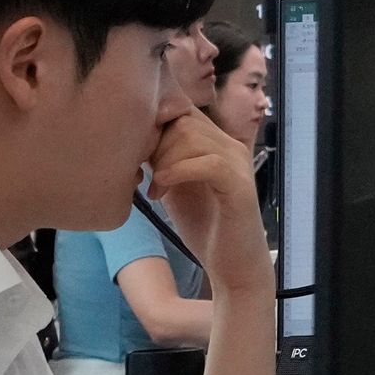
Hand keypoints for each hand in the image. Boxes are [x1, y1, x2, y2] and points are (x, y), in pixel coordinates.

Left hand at [146, 111, 270, 297]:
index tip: (138, 157)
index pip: (183, 110)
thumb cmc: (204, 225)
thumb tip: (134, 140)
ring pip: (193, 137)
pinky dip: (178, 172)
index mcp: (216, 143)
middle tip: (146, 175)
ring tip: (155, 189)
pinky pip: (208, 163)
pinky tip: (162, 190)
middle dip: (156, 144)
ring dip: (164, 161)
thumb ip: (163, 159)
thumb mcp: (175, 184)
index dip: (155, 125)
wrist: (233, 264)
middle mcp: (231, 146)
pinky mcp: (240, 187)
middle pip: (184, 119)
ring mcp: (238, 164)